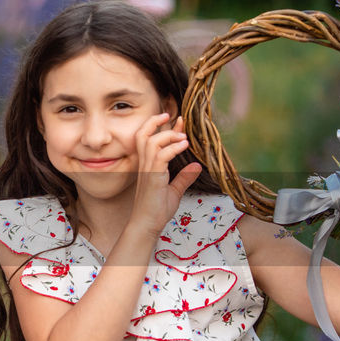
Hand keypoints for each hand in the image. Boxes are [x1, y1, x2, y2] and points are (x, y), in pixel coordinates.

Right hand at [129, 113, 201, 234]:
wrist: (147, 224)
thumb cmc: (156, 210)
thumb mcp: (174, 191)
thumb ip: (184, 177)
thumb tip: (196, 166)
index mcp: (148, 166)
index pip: (152, 139)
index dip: (165, 127)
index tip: (179, 120)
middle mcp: (145, 164)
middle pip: (143, 134)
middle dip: (155, 122)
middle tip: (171, 115)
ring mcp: (147, 170)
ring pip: (151, 141)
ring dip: (168, 135)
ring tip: (183, 136)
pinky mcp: (153, 177)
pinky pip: (161, 155)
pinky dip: (173, 148)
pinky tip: (184, 146)